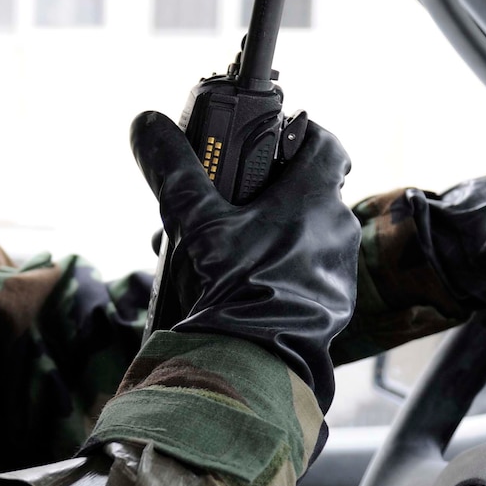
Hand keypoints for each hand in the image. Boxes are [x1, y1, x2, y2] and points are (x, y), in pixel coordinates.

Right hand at [133, 111, 358, 407]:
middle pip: (306, 192)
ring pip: (303, 236)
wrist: (258, 363)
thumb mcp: (196, 223)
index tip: (268, 141)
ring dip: (267, 237)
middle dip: (262, 196)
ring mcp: (338, 269)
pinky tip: (242, 287)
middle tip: (223, 207)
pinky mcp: (333, 305)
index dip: (297, 134)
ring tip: (220, 256)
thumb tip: (148, 122)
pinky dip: (279, 272)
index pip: (323, 142)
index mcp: (313, 197)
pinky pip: (307, 274)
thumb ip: (174, 171)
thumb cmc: (236, 286)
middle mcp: (336, 228)